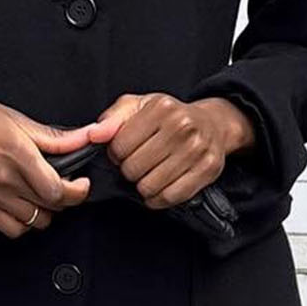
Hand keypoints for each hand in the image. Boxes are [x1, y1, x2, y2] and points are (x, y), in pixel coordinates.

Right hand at [0, 82, 112, 239]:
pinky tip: (24, 206)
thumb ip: (53, 136)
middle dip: (66, 198)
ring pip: (35, 221)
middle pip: (51, 206)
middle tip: (65, 184)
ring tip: (44, 195)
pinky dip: (24, 224)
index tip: (81, 182)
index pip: (58, 190)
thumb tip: (85, 138)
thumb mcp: (15, 117)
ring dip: (46, 211)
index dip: (78, 190)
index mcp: (17, 154)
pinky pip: (12, 229)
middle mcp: (4, 179)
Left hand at [95, 91, 254, 208]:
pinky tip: (158, 188)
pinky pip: (171, 196)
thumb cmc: (168, 117)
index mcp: (161, 108)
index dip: (115, 154)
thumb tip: (95, 135)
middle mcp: (182, 126)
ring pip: (150, 186)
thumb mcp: (137, 107)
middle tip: (137, 163)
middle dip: (129, 170)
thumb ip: (111, 119)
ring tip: (148, 174)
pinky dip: (158, 199)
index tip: (123, 152)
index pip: (119, 146)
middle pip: (133, 168)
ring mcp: (198, 149)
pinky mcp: (208, 170)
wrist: (211, 124)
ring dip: (143, 186)